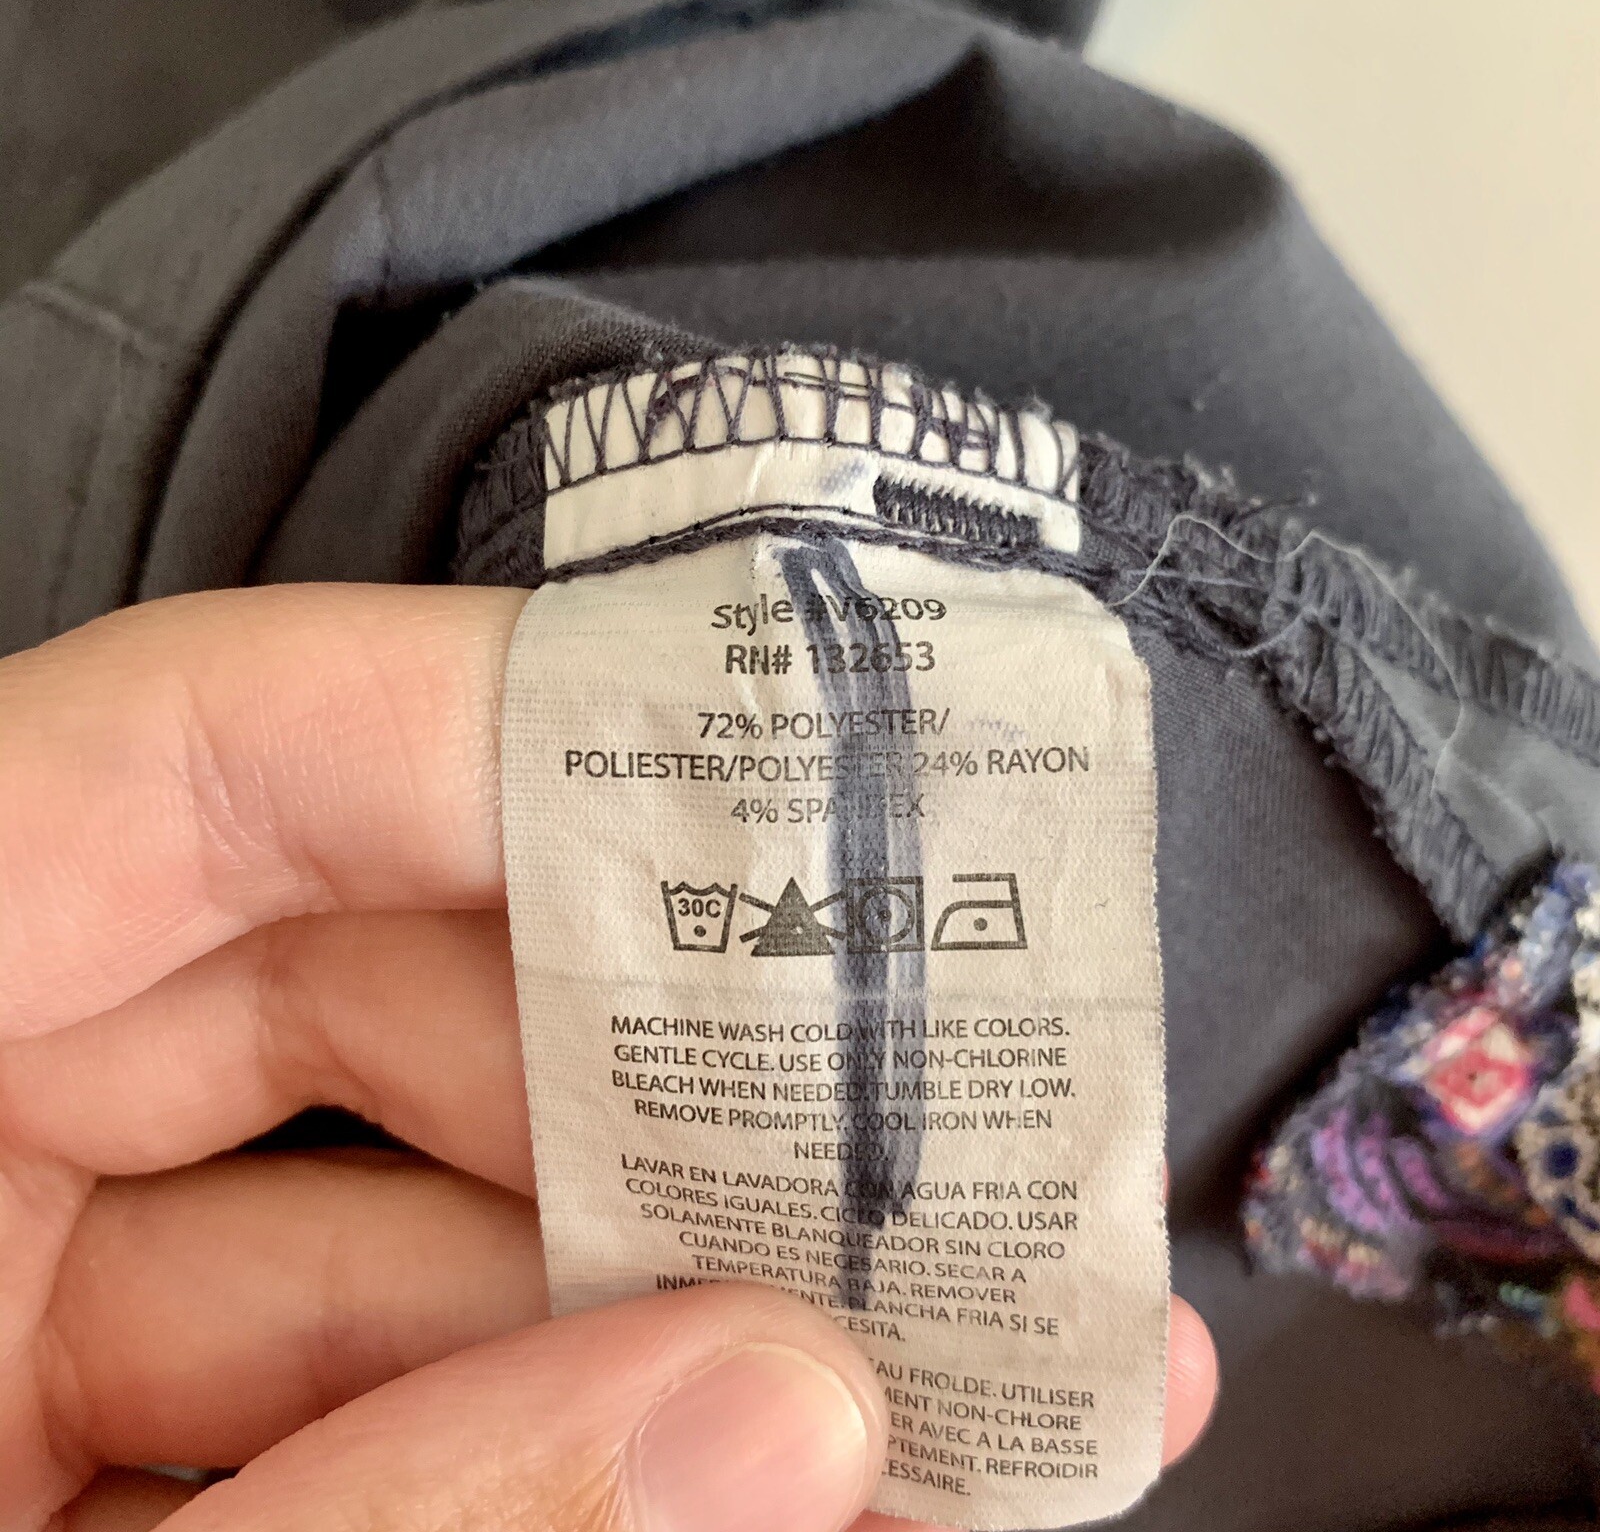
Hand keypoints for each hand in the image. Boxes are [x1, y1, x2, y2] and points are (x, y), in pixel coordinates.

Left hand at [0, 586, 1216, 1530]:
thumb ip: (405, 1531)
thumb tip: (783, 1410)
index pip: (206, 752)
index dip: (511, 736)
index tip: (793, 798)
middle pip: (370, 966)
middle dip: (671, 1072)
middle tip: (923, 1142)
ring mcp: (9, 1280)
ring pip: (409, 1184)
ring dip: (666, 1283)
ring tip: (917, 1356)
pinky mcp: (88, 1426)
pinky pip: (374, 1356)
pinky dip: (573, 1415)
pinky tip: (767, 1472)